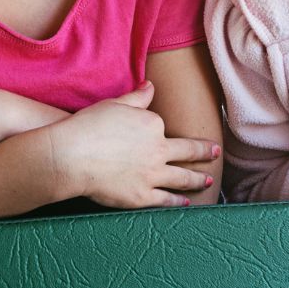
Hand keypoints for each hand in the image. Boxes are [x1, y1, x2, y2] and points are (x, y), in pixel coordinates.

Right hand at [49, 82, 218, 209]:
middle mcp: (158, 150)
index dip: (168, 130)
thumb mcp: (115, 104)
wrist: (72, 155)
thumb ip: (137, 97)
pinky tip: (185, 202)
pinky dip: (177, 201)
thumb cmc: (90, 126)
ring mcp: (152, 175)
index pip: (164, 127)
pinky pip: (165, 199)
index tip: (180, 132)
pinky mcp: (142, 196)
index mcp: (153, 125)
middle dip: (205, 152)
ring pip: (182, 178)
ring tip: (207, 180)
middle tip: (216, 152)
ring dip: (196, 179)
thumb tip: (151, 85)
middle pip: (187, 152)